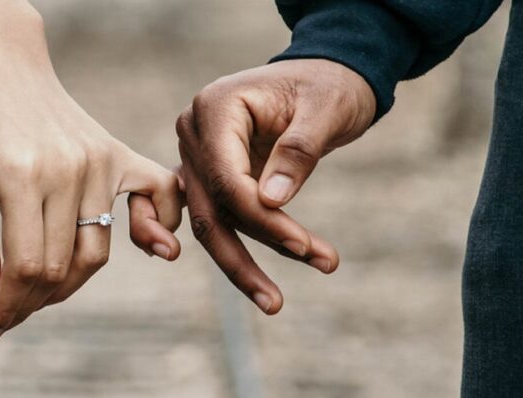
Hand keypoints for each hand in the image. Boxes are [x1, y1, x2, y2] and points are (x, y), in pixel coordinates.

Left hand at [0, 1, 182, 349]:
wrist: (2, 61)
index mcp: (21, 175)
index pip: (27, 267)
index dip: (7, 309)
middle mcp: (69, 170)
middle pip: (62, 267)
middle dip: (31, 303)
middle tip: (6, 312)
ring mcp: (100, 161)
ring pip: (96, 250)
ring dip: (68, 282)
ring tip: (38, 288)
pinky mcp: (117, 153)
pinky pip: (158, 197)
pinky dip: (157, 227)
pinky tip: (148, 246)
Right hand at [176, 59, 375, 313]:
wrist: (326, 75)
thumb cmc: (328, 86)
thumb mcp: (325, 110)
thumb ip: (297, 152)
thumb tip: (270, 202)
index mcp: (214, 108)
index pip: (227, 178)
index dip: (262, 218)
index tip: (303, 245)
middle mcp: (193, 132)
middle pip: (210, 208)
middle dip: (245, 256)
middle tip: (276, 302)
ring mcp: (195, 155)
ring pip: (209, 222)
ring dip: (240, 263)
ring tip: (274, 301)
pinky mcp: (208, 175)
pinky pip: (207, 216)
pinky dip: (223, 247)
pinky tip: (238, 280)